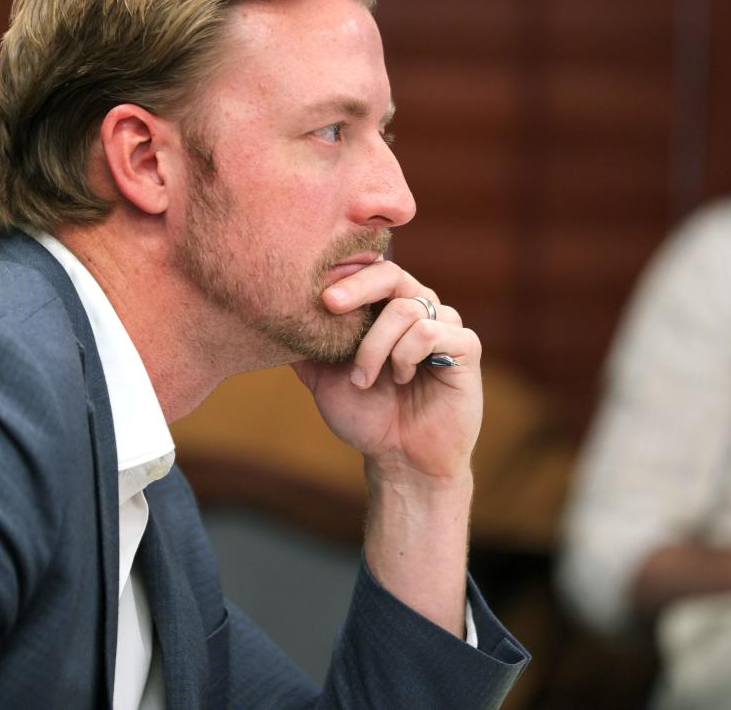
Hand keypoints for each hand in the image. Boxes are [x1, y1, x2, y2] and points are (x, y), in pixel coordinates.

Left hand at [290, 260, 480, 485]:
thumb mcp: (323, 379)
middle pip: (391, 274)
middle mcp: (418, 309)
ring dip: (376, 346)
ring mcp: (445, 325)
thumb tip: (263, 320)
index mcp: (386, 309)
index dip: (343, 273)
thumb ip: (304, 349)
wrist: (401, 460)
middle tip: (329, 305)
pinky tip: (402, 378)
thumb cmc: (367, 417)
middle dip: (357, 287)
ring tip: (365, 379)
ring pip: (407, 309)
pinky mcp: (467, 347)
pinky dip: (407, 355)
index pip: (369, 270)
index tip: (315, 292)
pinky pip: (432, 332)